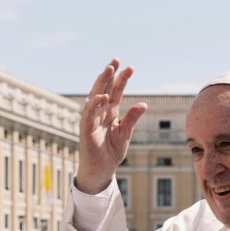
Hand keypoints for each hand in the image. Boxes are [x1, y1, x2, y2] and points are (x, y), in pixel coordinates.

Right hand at [76, 59, 147, 193]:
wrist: (101, 170)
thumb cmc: (111, 153)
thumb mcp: (125, 134)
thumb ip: (132, 119)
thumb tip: (143, 104)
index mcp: (110, 113)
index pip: (116, 92)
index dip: (121, 79)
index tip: (130, 67)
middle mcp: (100, 113)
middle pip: (104, 89)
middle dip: (110, 74)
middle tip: (116, 60)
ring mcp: (92, 119)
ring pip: (95, 96)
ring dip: (101, 83)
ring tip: (109, 69)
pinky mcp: (86, 129)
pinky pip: (89, 114)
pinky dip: (95, 104)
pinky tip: (103, 96)